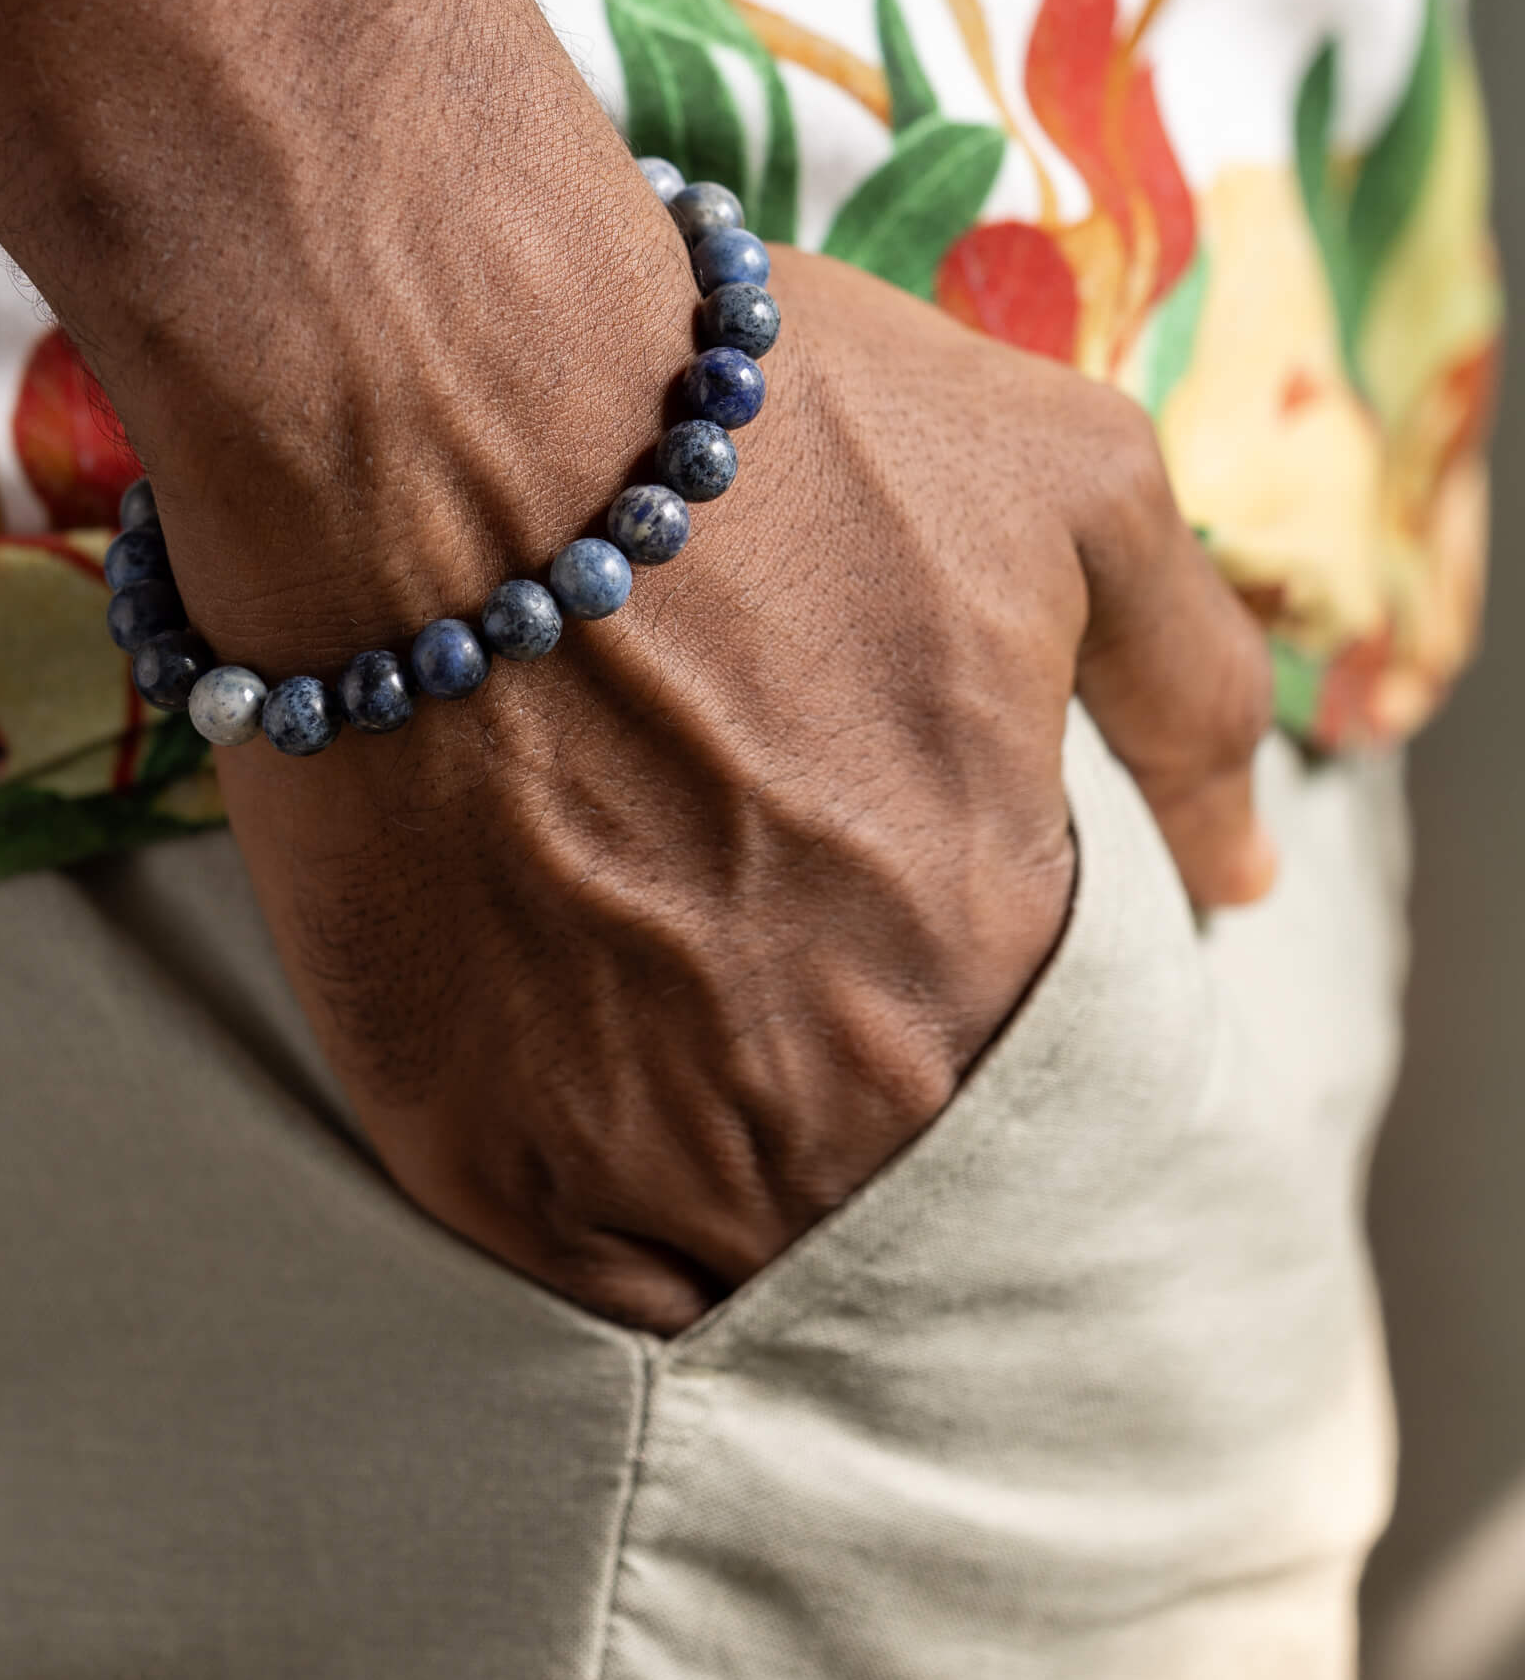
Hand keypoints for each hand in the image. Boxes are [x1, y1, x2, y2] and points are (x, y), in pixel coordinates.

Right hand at [179, 222, 1274, 1334]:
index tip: (894, 969)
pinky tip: (555, 1066)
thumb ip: (1190, 690)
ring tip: (651, 1030)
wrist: (439, 414)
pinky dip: (577, 1198)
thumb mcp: (1070, 484)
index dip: (966, 1043)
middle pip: (877, 1190)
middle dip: (842, 1108)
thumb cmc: (761, 435)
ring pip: (725, 1255)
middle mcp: (835, 1088)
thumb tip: (1240, 872)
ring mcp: (639, 1135)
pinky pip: (562, 1265)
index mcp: (993, 956)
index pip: (1033, 1109)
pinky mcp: (464, 1140)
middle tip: (757, 985)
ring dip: (710, 1174)